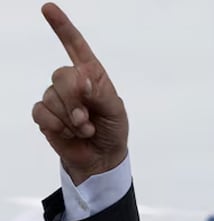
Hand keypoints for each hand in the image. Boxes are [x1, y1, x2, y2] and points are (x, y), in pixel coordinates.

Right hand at [32, 3, 127, 184]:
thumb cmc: (112, 129)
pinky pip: (41, 112)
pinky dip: (57, 125)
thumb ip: (101, 93)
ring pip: (52, 96)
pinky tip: (68, 133)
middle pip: (62, 75)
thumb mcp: (116, 111)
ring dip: (70, 119)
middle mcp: (72, 82)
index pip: (76, 46)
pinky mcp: (45, 114)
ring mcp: (56, 97)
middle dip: (75, 100)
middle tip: (86, 119)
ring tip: (83, 129)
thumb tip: (82, 80)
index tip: (48, 8)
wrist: (101, 157)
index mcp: (92, 75)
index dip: (62, 27)